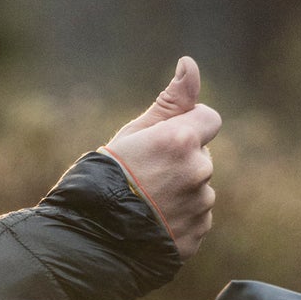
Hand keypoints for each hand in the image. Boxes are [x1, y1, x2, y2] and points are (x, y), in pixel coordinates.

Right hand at [102, 57, 220, 259]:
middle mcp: (197, 171)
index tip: (164, 139)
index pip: (209, 118)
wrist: (92, 236)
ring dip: (180, 192)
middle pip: (201, 156)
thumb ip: (170, 100)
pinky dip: (179, 219)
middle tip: (144, 176)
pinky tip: (152, 223)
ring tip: (145, 203)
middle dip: (180, 161)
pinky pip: (196, 219)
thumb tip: (189, 63)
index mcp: (182, 140)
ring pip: (199, 189)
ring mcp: (199, 206)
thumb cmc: (106, 178)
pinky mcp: (197, 233)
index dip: (187, 126)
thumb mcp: (134, 133)